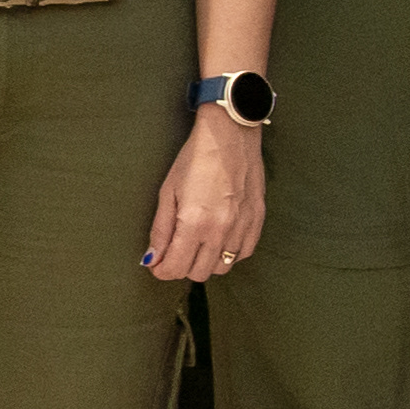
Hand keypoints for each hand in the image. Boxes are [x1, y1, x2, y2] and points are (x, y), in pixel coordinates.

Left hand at [144, 110, 265, 282]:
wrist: (231, 135)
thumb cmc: (196, 159)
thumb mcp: (168, 192)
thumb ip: (161, 230)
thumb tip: (152, 259)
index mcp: (194, 223)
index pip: (175, 268)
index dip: (161, 270)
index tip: (156, 264)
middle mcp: (220, 230)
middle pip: (198, 273)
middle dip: (181, 267)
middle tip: (175, 252)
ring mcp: (242, 226)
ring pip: (223, 267)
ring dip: (206, 262)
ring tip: (198, 245)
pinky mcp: (257, 220)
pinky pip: (244, 253)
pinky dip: (229, 253)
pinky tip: (220, 238)